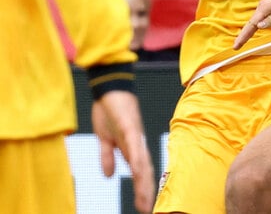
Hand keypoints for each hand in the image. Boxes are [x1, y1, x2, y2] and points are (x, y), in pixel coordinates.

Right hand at [92, 91, 154, 212]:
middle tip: (148, 209)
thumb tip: (109, 176)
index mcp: (131, 147)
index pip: (140, 172)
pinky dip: (137, 159)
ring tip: (145, 199)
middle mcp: (137, 144)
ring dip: (144, 181)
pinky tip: (138, 172)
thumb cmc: (109, 111)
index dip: (142, 188)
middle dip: (146, 191)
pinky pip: (134, 146)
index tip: (144, 205)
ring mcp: (135, 136)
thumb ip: (108, 157)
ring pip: (142, 162)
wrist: (109, 88)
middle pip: (145, 171)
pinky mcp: (130, 127)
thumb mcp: (104, 139)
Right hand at [234, 0, 270, 48]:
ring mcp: (266, 5)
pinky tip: (254, 29)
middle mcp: (262, 6)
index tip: (236, 46)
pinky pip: (260, 18)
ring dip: (248, 31)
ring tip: (241, 41)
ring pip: (255, 20)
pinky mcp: (270, 6)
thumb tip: (259, 26)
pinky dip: (255, 25)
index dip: (243, 36)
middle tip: (236, 47)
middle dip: (243, 35)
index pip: (251, 25)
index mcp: (265, 8)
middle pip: (250, 23)